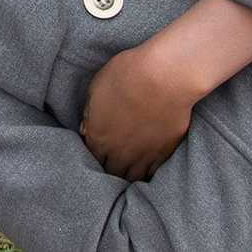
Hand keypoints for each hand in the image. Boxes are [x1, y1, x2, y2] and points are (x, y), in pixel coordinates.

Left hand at [80, 41, 202, 180]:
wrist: (165, 77)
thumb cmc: (128, 74)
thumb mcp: (97, 86)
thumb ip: (90, 111)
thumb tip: (86, 128)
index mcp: (99, 135)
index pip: (91, 157)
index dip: (93, 154)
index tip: (97, 150)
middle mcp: (119, 151)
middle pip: (110, 171)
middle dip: (109, 167)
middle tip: (111, 162)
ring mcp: (143, 155)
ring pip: (131, 177)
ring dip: (127, 174)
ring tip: (127, 169)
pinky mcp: (163, 152)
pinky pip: (151, 172)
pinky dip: (146, 172)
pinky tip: (145, 168)